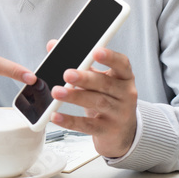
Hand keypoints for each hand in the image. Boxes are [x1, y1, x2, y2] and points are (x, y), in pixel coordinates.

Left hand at [48, 44, 138, 158]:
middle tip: (67, 73)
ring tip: (56, 92)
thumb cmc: (108, 99)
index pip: (122, 64)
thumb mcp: (97, 80)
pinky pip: (88, 126)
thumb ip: (79, 63)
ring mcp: (119, 114)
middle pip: (105, 84)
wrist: (123, 132)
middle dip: (85, 78)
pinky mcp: (109, 130)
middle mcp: (126, 94)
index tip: (96, 51)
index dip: (110, 57)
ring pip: (97, 102)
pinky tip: (56, 115)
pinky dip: (71, 121)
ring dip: (75, 97)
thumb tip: (53, 45)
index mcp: (124, 77)